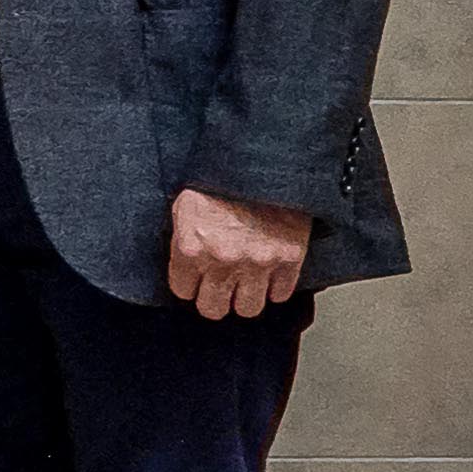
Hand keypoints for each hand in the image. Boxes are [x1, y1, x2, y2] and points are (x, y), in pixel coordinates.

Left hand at [166, 186, 312, 320]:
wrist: (264, 162)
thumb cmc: (222, 179)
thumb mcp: (185, 206)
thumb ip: (183, 241)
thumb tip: (184, 267)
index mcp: (191, 247)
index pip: (183, 290)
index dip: (189, 285)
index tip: (195, 280)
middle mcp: (223, 260)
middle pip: (213, 308)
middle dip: (214, 299)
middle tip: (219, 287)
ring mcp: (258, 262)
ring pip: (247, 309)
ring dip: (245, 298)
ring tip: (244, 284)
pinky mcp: (289, 259)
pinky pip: (280, 294)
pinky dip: (275, 288)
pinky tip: (269, 276)